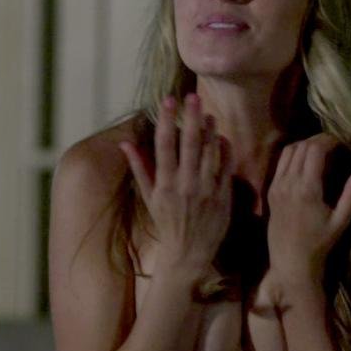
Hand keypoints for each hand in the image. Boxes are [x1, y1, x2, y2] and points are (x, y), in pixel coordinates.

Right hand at [118, 94, 233, 275]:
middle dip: (191, 118)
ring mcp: (206, 190)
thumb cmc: (166, 223)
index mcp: (164, 184)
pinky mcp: (223, 196)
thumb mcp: (149, 197)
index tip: (168, 100)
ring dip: (209, 130)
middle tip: (193, 96)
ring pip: (210, 153)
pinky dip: (225, 150)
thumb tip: (125, 144)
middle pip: (189, 144)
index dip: (167, 121)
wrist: (188, 253)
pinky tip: (222, 137)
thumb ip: (139, 168)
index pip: (165, 145)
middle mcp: (185, 185)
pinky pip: (226, 167)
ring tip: (208, 113)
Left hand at [264, 134, 350, 300]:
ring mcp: (277, 186)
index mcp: (307, 189)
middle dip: (319, 140)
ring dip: (305, 144)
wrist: (291, 262)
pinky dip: (294, 154)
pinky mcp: (271, 191)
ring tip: (321, 150)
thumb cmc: (320, 243)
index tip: (343, 143)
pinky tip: (306, 162)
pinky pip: (281, 163)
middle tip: (335, 144)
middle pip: (302, 146)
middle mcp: (289, 183)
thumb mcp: (341, 221)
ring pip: (289, 151)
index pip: (315, 150)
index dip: (330, 140)